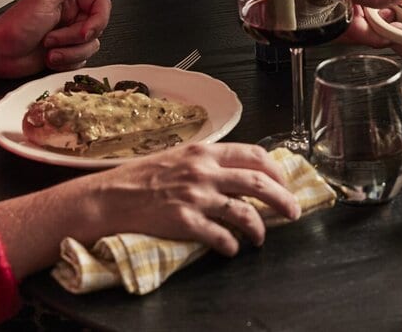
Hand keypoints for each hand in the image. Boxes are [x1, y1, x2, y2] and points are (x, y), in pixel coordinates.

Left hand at [0, 0, 110, 77]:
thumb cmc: (13, 27)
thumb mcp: (45, 0)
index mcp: (70, 1)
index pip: (102, 7)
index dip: (96, 22)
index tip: (82, 31)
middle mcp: (72, 18)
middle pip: (97, 30)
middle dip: (74, 40)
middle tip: (52, 39)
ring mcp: (69, 37)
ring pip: (90, 47)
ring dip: (68, 53)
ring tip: (48, 49)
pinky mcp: (66, 54)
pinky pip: (81, 61)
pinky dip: (65, 62)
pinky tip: (49, 58)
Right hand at [89, 142, 299, 253]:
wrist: (108, 197)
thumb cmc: (141, 178)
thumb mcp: (179, 158)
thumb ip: (208, 163)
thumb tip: (238, 173)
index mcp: (205, 152)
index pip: (254, 155)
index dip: (276, 170)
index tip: (285, 182)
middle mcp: (204, 172)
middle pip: (258, 182)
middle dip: (283, 199)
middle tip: (293, 212)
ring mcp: (195, 197)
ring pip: (244, 211)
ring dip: (259, 227)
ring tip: (261, 237)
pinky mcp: (184, 222)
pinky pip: (220, 235)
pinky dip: (231, 244)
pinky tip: (232, 248)